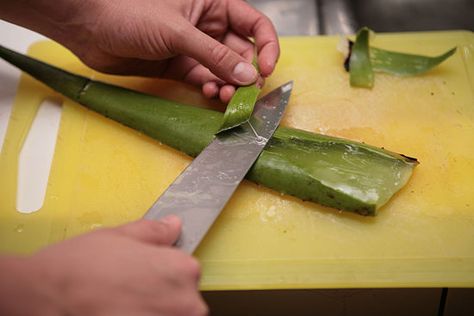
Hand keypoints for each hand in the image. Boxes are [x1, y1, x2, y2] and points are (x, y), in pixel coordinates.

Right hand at [0, 216, 207, 315]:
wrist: (44, 296)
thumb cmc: (81, 265)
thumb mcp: (120, 236)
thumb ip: (155, 232)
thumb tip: (175, 225)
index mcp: (183, 269)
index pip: (187, 270)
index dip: (162, 271)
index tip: (142, 273)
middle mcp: (185, 303)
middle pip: (183, 299)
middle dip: (161, 295)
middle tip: (127, 292)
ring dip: (152, 310)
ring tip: (120, 305)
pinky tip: (116, 312)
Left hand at [1, 0, 278, 102]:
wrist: (90, 28)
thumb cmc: (129, 12)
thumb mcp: (178, 32)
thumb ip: (214, 56)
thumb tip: (248, 75)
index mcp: (214, 5)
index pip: (253, 25)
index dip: (267, 46)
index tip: (266, 69)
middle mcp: (208, 27)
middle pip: (241, 52)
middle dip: (246, 73)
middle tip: (246, 93)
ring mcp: (194, 48)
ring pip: (224, 71)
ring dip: (229, 86)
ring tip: (226, 98)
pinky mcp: (181, 67)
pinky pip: (205, 81)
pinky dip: (211, 91)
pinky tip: (210, 96)